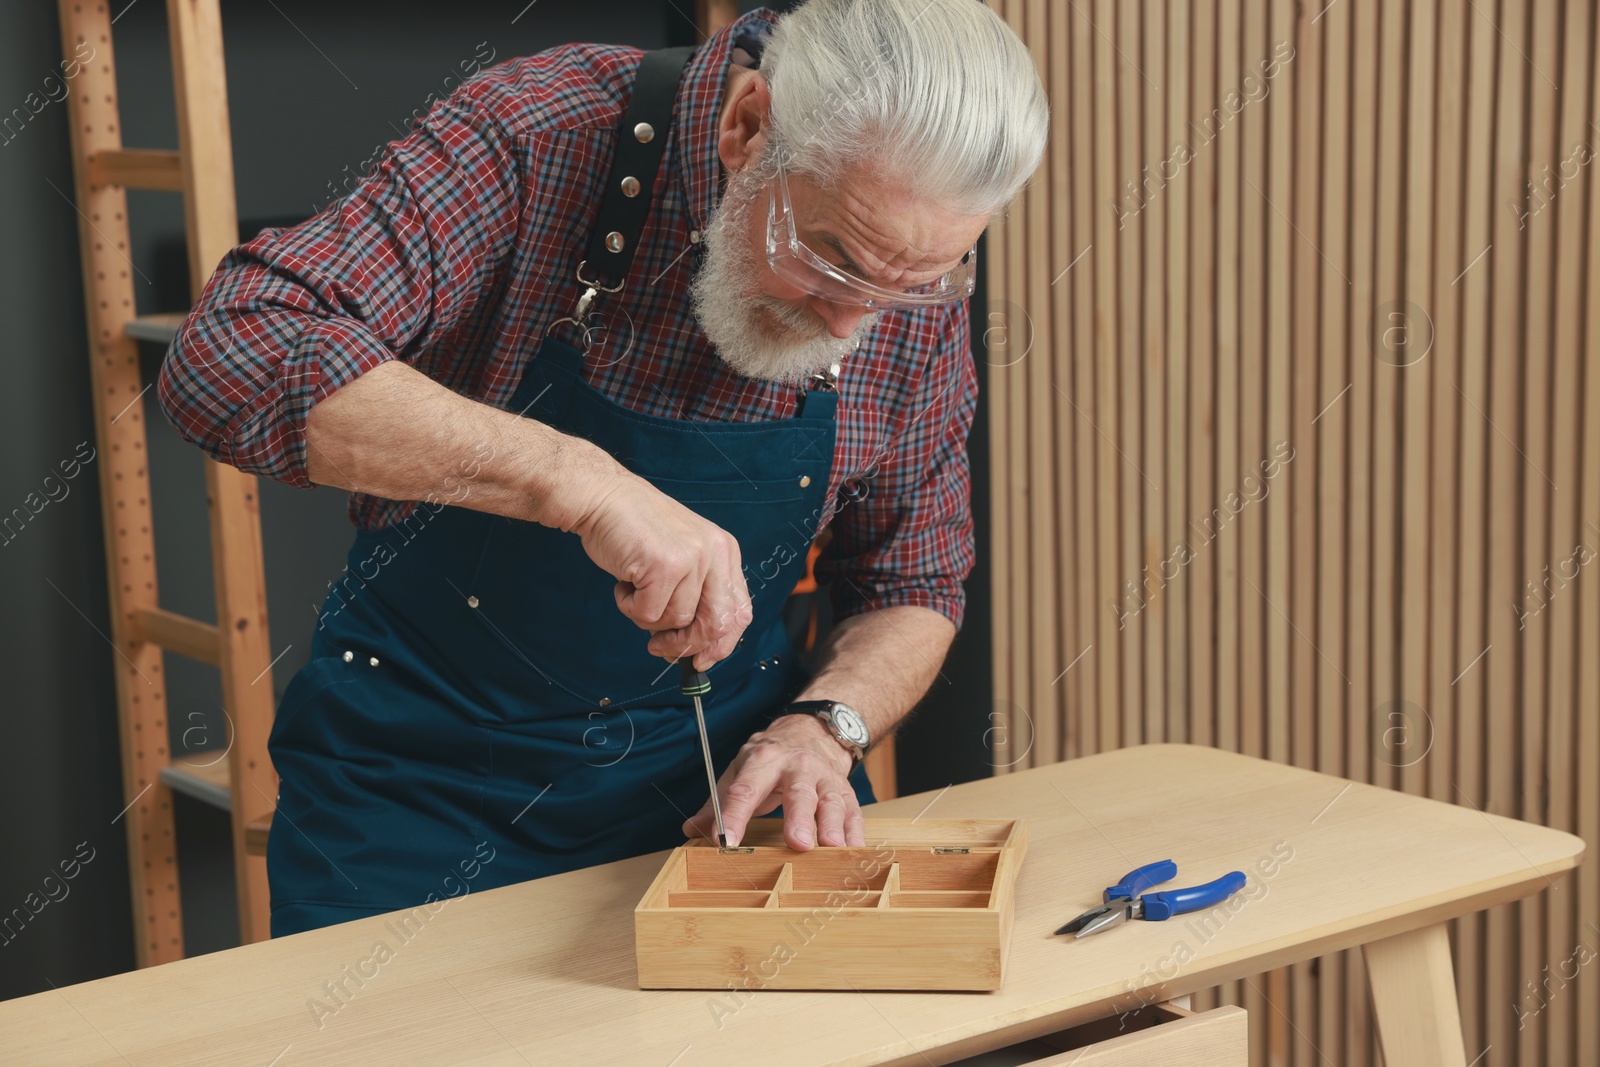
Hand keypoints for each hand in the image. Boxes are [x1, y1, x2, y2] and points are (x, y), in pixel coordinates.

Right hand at [566, 470, 752, 668]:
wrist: (602, 498)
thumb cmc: (635, 530)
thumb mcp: (681, 556)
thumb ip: (696, 594)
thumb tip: (698, 648)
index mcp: (725, 551)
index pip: (739, 611)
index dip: (722, 644)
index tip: (701, 659)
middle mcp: (715, 553)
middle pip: (716, 624)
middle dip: (685, 644)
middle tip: (659, 645)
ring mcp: (691, 558)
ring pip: (676, 621)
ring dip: (648, 618)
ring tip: (635, 589)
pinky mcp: (664, 566)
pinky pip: (648, 614)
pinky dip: (629, 606)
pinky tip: (624, 582)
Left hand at [683, 714, 865, 849]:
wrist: (812, 731)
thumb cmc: (771, 758)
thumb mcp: (740, 770)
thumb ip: (718, 802)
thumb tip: (691, 829)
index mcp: (763, 761)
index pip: (745, 790)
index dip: (734, 815)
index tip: (724, 840)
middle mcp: (797, 767)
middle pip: (799, 793)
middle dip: (799, 818)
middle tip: (797, 843)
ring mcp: (825, 779)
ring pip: (831, 801)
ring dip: (833, 826)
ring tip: (832, 848)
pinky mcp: (845, 791)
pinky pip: (854, 812)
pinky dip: (855, 832)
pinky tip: (853, 850)